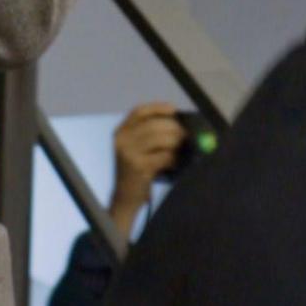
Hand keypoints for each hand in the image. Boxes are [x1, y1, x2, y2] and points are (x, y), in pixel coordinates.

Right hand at [107, 103, 185, 241]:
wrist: (125, 197)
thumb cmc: (134, 171)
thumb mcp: (134, 149)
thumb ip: (148, 134)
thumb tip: (177, 123)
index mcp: (121, 132)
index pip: (139, 111)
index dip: (158, 108)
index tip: (173, 110)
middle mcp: (122, 140)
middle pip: (154, 124)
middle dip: (174, 128)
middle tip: (185, 135)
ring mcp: (130, 153)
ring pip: (162, 138)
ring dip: (176, 143)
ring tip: (181, 149)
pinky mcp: (140, 167)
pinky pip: (165, 156)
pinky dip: (174, 158)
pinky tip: (175, 163)